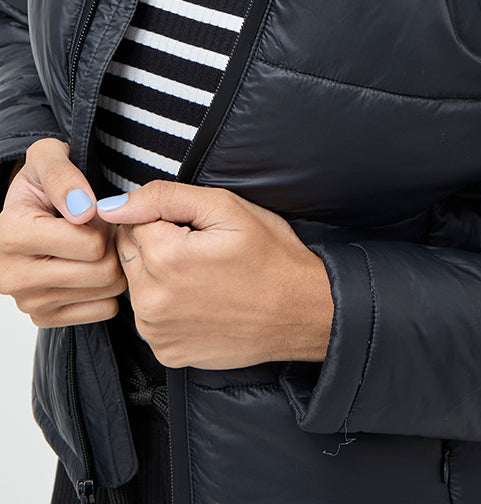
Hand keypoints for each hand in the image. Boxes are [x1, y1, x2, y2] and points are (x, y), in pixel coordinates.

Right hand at [0, 138, 127, 326]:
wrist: (27, 210)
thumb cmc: (42, 181)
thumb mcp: (48, 157)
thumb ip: (63, 175)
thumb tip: (83, 211)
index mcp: (10, 234)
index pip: (91, 244)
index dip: (104, 222)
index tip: (93, 210)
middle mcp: (11, 275)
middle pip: (102, 271)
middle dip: (112, 245)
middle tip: (102, 228)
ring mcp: (27, 301)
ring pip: (106, 292)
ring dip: (113, 264)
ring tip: (97, 245)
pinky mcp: (43, 317)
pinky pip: (103, 310)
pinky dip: (107, 289)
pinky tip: (93, 267)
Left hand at [96, 181, 333, 369]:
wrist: (300, 311)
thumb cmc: (270, 256)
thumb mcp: (225, 208)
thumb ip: (163, 198)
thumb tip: (112, 205)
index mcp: (165, 258)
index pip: (131, 221)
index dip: (165, 218)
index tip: (196, 229)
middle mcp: (152, 301)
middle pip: (129, 253)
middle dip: (156, 244)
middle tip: (200, 250)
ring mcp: (157, 331)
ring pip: (137, 285)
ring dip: (159, 275)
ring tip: (203, 276)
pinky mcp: (166, 352)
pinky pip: (150, 317)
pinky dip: (168, 305)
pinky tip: (201, 301)